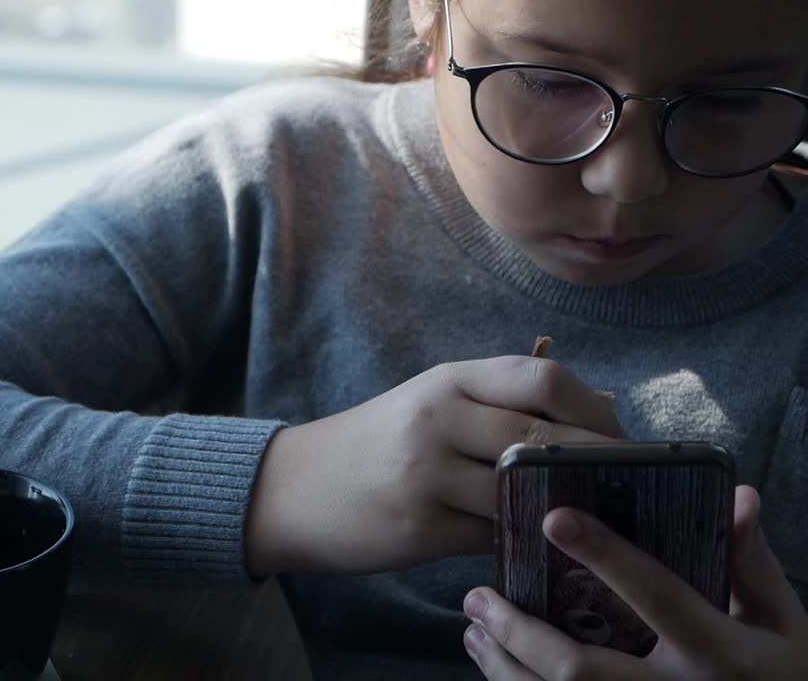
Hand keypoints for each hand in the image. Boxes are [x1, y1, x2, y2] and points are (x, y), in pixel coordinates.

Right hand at [245, 355, 622, 575]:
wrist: (295, 488)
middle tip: (625, 488)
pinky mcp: (419, 527)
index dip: (595, 410)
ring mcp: (426, 474)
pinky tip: (527, 543)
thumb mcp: (429, 403)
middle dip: (597, 465)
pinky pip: (493, 538)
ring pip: (522, 494)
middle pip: (543, 436)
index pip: (543, 378)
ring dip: (560, 510)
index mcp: (448, 380)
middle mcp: (438, 418)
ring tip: (585, 520)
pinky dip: (518, 542)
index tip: (620, 440)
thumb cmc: (376, 445)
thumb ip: (494, 405)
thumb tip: (589, 426)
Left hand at [462, 486, 807, 679]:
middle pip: (580, 670)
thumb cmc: (781, 673)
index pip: (657, 597)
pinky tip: (497, 665)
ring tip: (474, 629)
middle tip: (478, 594)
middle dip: (519, 631)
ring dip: (505, 667)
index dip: (607, 557)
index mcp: (721, 655)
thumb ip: (750, 563)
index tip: (555, 518)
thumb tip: (739, 496)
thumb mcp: (781, 621)